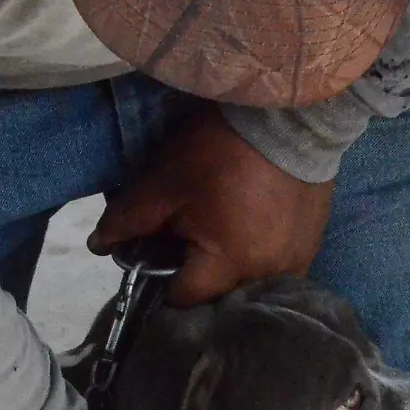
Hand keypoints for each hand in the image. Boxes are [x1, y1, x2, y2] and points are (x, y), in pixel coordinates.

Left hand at [88, 107, 333, 305]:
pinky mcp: (311, 244)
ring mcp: (296, 262)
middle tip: (182, 240)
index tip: (153, 255)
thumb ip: (127, 220)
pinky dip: (255, 258)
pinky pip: (275, 268)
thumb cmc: (219, 149)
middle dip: (194, 276)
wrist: (288, 112)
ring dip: (227, 269)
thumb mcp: (164, 184)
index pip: (182, 298)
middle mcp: (268, 275)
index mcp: (230, 265)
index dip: (159, 279)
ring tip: (216, 235)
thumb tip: (98, 246)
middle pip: (217, 296)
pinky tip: (245, 230)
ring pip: (247, 285)